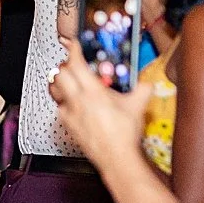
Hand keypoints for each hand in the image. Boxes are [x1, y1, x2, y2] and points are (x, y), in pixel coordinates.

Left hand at [47, 54, 152, 172]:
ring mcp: (71, 114)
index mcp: (93, 91)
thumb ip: (143, 90)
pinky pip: (60, 108)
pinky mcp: (69, 126)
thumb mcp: (138, 106)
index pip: (76, 64)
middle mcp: (78, 101)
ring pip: (56, 90)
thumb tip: (147, 84)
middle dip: (66, 66)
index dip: (73, 51)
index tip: (74, 44)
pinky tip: (71, 104)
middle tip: (73, 64)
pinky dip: (63, 102)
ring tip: (68, 80)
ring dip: (60, 83)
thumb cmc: (124, 134)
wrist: (116, 158)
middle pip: (60, 74)